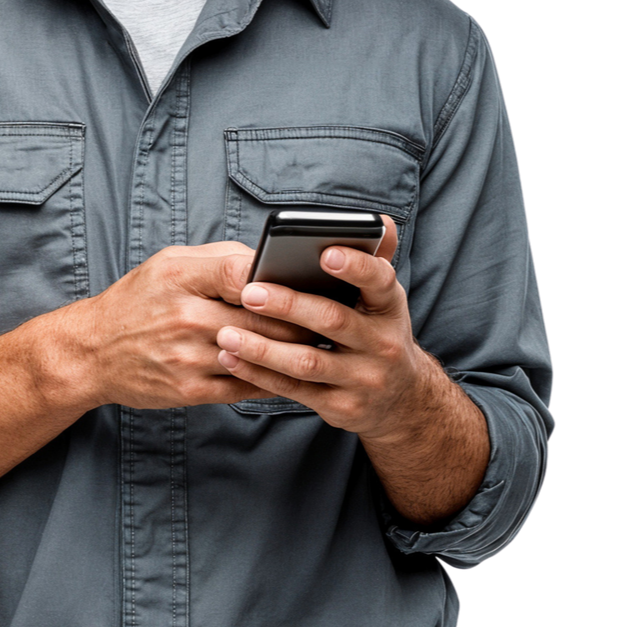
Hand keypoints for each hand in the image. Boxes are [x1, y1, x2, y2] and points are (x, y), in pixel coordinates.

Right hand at [59, 241, 317, 410]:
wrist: (92, 352)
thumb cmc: (138, 299)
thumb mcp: (171, 262)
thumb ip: (221, 258)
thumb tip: (270, 260)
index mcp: (182, 277)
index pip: (240, 273)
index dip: (277, 278)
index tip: (308, 280)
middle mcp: (185, 318)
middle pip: (262, 320)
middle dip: (302, 320)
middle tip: (333, 317)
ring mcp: (188, 358)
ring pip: (259, 356)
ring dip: (294, 352)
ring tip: (323, 344)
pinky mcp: (190, 391)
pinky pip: (245, 386)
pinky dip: (272, 378)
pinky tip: (292, 371)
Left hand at [213, 218, 433, 439]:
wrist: (400, 399)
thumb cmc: (377, 331)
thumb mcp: (384, 298)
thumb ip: (375, 258)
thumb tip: (379, 220)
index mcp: (390, 306)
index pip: (378, 280)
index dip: (355, 267)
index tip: (324, 253)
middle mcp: (381, 343)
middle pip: (332, 320)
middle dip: (289, 305)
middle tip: (249, 291)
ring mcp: (362, 379)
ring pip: (307, 361)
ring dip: (263, 347)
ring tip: (226, 332)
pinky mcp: (340, 406)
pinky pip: (294, 390)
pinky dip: (259, 375)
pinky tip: (232, 358)